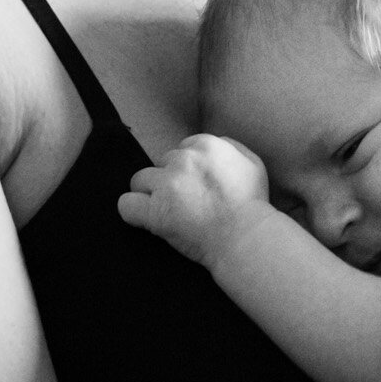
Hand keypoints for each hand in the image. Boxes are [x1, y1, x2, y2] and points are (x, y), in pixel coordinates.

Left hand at [118, 135, 274, 269]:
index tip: (196, 185)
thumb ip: (231, 147)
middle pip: (162, 162)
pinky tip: (145, 218)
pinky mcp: (154, 211)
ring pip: (140, 180)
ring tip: (166, 211)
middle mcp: (184, 159)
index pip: (183, 147)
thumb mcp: (253, 163)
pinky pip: (126, 204)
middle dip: (171, 179)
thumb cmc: (254, 205)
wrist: (246, 238)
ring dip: (150, 193)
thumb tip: (215, 144)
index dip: (189, 168)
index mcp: (207, 145)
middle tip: (186, 201)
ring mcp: (166, 185)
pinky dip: (133, 211)